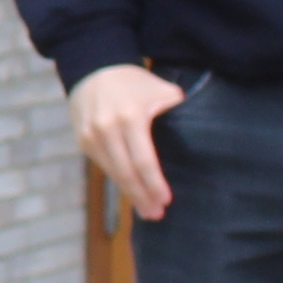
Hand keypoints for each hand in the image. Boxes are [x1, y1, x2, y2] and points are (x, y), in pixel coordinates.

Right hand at [69, 64, 185, 221]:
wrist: (93, 68)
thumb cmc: (134, 82)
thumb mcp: (160, 89)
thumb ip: (177, 110)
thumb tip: (198, 132)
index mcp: (129, 117)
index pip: (144, 160)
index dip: (155, 183)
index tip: (167, 200)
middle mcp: (106, 129)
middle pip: (126, 172)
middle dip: (142, 196)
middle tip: (157, 214)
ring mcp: (91, 136)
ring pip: (113, 173)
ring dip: (130, 193)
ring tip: (146, 210)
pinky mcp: (83, 141)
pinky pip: (104, 166)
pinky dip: (118, 180)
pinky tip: (131, 191)